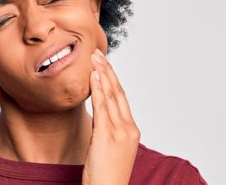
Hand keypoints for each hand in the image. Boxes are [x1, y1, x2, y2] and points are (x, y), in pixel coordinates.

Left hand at [82, 49, 139, 184]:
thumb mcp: (109, 149)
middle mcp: (128, 129)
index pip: (122, 98)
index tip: (104, 64)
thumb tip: (99, 118)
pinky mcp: (107, 136)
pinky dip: (98, 89)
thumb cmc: (106, 176)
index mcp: (131, 131)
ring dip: (102, 74)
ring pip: (111, 96)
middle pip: (118, 93)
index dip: (113, 79)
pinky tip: (94, 76)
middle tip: (98, 53)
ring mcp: (119, 132)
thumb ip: (107, 132)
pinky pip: (102, 107)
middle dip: (108, 71)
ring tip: (94, 58)